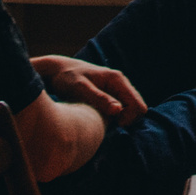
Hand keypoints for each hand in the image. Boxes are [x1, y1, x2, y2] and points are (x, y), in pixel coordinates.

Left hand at [32, 55, 146, 125]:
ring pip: (131, 109)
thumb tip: (118, 110)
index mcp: (117, 79)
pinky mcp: (111, 95)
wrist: (57, 70)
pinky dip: (115, 117)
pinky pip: (122, 109)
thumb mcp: (80, 89)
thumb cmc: (67, 78)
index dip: (129, 118)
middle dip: (127, 119)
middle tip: (108, 124)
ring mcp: (116, 89)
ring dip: (121, 119)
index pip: (138, 105)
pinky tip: (101, 119)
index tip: (113, 124)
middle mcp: (120, 83)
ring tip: (103, 121)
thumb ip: (99, 98)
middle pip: (138, 107)